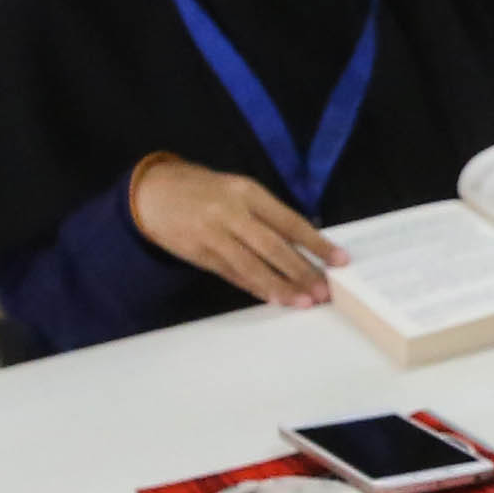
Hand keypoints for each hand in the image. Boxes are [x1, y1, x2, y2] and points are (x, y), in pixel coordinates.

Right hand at [128, 154, 338, 306]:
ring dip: (280, 287)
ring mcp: (214, 235)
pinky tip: (273, 297)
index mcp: (248, 192)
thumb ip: (267, 215)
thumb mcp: (238, 190)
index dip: (316, 244)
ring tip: (302, 302)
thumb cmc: (206, 191)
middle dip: (302, 272)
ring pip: (252, 266)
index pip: (290, 221)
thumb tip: (303, 245)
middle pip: (274, 247)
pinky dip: (255, 287)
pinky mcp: (200, 254)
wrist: (154, 193)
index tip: (340, 261)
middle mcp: (232, 212)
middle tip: (324, 291)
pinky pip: (233, 274)